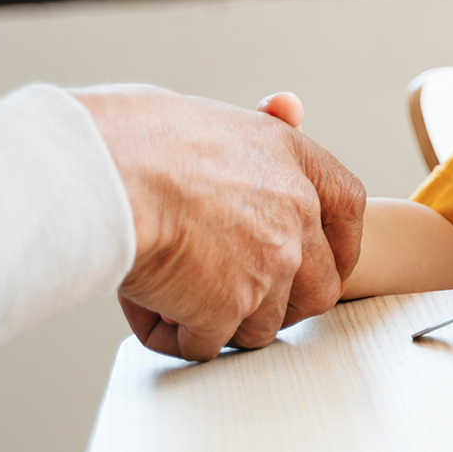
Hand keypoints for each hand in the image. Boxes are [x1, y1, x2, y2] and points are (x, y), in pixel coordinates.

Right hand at [74, 85, 366, 360]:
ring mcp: (270, 263)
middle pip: (317, 288)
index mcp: (294, 160)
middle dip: (278, 305)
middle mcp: (296, 212)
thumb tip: (288, 107)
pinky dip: (173, 334)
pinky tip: (145, 303)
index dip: (339, 247)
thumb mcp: (216, 122)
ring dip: (216, 320)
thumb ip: (257, 142)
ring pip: (260, 324)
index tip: (321, 265)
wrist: (104, 174)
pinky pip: (207, 343)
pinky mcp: (231, 306)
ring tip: (167, 289)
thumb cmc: (138, 142)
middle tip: (229, 298)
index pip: (348, 210)